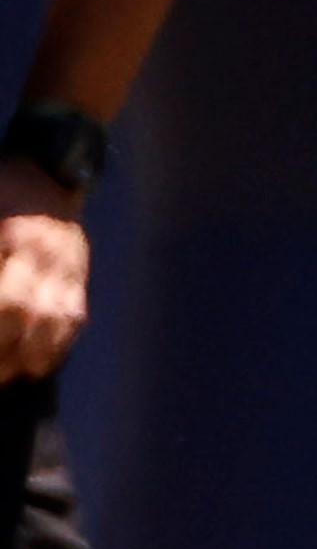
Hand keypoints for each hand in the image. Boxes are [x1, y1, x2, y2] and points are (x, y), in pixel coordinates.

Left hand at [0, 158, 87, 382]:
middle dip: (0, 346)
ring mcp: (66, 268)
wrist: (51, 170)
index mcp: (13, 233)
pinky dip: (54, 347)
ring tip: (5, 377)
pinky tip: (36, 366)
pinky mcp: (78, 278)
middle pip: (21, 310)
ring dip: (26, 356)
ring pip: (50, 321)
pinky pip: (71, 321)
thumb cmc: (3, 187)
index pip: (5, 295)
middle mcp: (43, 254)